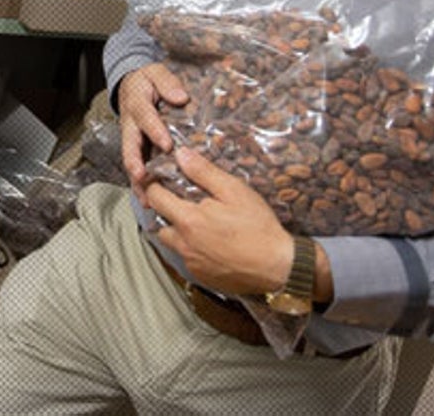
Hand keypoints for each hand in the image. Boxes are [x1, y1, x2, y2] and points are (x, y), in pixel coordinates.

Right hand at [117, 64, 189, 202]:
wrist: (132, 85)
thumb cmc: (147, 81)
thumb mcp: (156, 72)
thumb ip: (167, 82)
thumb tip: (180, 97)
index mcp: (137, 105)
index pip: (145, 118)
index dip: (154, 131)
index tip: (167, 143)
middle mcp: (131, 126)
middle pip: (129, 146)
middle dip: (135, 163)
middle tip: (142, 177)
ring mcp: (132, 140)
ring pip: (131, 162)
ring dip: (137, 182)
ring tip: (146, 199)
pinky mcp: (136, 150)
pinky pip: (136, 168)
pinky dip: (140, 186)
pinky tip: (148, 201)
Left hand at [147, 146, 293, 296]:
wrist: (278, 266)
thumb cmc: (259, 228)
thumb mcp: (234, 191)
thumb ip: (204, 172)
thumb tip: (181, 155)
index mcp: (189, 220)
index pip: (155, 198)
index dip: (155, 186)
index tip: (162, 181)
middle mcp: (185, 245)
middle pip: (160, 224)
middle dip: (167, 212)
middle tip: (184, 203)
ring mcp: (192, 264)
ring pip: (173, 244)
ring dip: (179, 233)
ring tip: (199, 224)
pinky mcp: (202, 277)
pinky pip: (188, 260)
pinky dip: (193, 250)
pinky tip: (212, 243)